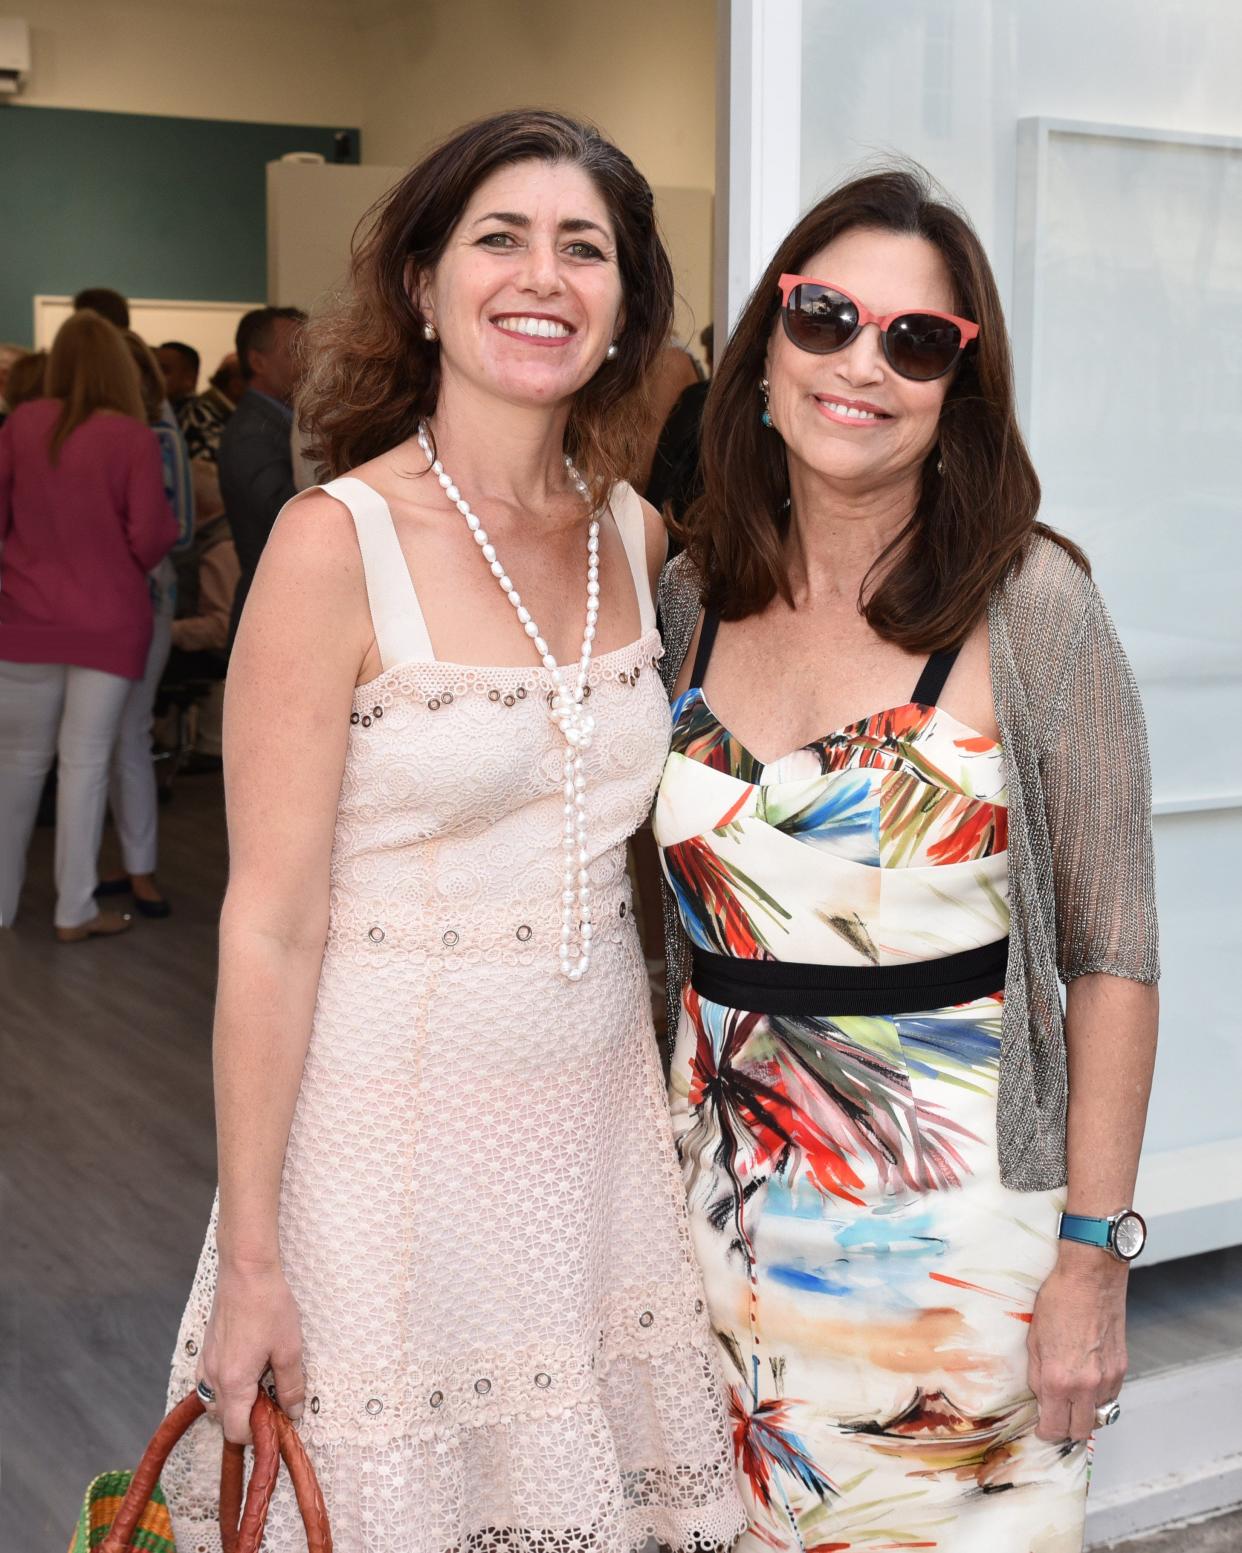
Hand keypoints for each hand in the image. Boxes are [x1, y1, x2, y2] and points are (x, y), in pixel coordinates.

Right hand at [197, 1258, 304, 1444]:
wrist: (246, 1270)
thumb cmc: (269, 1305)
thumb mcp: (289, 1348)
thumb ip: (291, 1386)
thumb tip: (292, 1412)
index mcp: (233, 1382)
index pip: (236, 1431)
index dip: (258, 1435)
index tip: (277, 1422)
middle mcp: (213, 1377)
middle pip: (224, 1420)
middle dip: (248, 1420)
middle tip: (274, 1402)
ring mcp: (206, 1362)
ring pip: (214, 1402)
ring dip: (236, 1404)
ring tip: (261, 1385)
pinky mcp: (206, 1348)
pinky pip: (209, 1382)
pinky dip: (225, 1388)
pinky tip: (245, 1371)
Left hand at [1027, 1243, 1127, 1441]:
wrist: (1090, 1278)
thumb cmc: (1058, 1301)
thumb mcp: (1034, 1340)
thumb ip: (1038, 1375)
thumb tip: (1042, 1398)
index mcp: (1058, 1380)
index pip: (1055, 1428)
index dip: (1045, 1433)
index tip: (1041, 1429)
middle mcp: (1086, 1386)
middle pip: (1081, 1431)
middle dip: (1066, 1430)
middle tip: (1056, 1419)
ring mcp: (1108, 1379)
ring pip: (1100, 1416)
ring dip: (1086, 1414)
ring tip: (1072, 1401)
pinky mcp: (1122, 1368)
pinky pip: (1111, 1397)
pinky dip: (1100, 1398)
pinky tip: (1088, 1383)